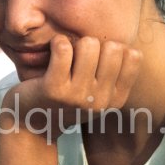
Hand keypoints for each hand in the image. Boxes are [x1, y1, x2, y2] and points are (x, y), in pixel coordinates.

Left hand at [1, 34, 141, 140]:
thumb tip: (127, 43)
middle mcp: (101, 100)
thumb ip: (114, 72)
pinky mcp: (54, 89)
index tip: (97, 57)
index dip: (114, 47)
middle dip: (94, 44)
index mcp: (116, 100)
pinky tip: (52, 51)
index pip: (133, 56)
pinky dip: (57, 42)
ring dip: (74, 42)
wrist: (31, 122)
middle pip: (112, 47)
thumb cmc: (66, 99)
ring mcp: (78, 96)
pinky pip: (63, 48)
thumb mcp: (97, 93)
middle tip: (77, 56)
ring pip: (88, 44)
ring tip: (64, 55)